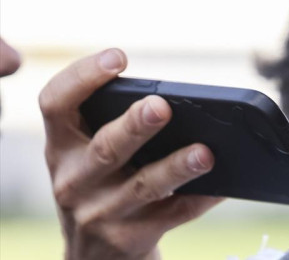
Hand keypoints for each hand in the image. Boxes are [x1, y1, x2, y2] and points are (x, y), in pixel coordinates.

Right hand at [40, 49, 223, 259]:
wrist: (92, 258)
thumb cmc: (102, 187)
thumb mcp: (91, 159)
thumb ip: (117, 128)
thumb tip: (178, 104)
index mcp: (62, 147)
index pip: (56, 104)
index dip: (82, 77)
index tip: (117, 58)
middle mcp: (73, 180)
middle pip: (105, 148)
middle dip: (134, 126)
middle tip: (162, 106)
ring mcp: (98, 214)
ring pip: (142, 186)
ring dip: (176, 167)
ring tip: (205, 152)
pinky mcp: (128, 240)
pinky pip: (173, 216)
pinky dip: (201, 198)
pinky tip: (223, 187)